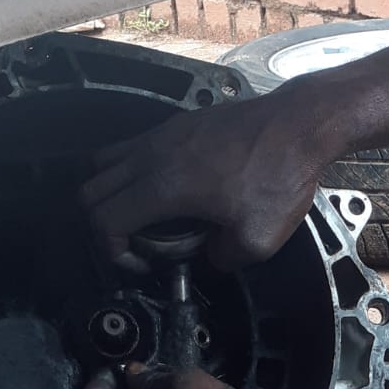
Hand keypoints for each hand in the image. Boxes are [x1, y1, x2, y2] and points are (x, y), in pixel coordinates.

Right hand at [81, 91, 320, 270]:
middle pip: (91, 189)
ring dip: (112, 194)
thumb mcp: (257, 240)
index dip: (112, 250)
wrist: (297, 126)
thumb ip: (222, 258)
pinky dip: (131, 172)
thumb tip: (211, 258)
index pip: (104, 219)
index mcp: (164, 186)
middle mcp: (152, 155)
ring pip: (104, 163)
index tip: (139, 262)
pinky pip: (131, 148)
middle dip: (103, 224)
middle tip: (134, 243)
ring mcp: (161, 135)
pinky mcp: (176, 126)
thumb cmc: (279, 177)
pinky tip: (166, 191)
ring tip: (143, 216)